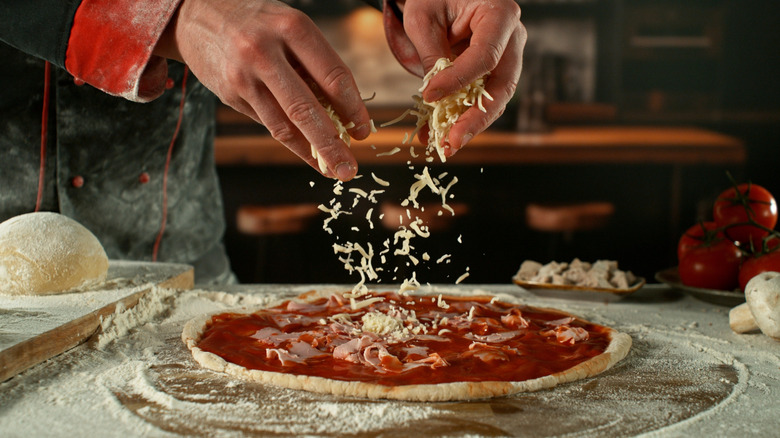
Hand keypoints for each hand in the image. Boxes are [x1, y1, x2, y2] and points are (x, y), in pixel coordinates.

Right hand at [155, 0, 369, 180]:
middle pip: (307, 109)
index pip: (333, 77)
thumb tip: (344, 115)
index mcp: (293, 28)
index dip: (353, 110)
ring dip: (312, 152)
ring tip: (332, 169)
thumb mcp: (291, 29)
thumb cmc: (260, 23)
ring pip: (285, 124)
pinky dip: (291, 143)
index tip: (364, 132)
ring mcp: (244, 75)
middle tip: (349, 169)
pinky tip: (308, 154)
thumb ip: (315, 67)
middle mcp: (265, 51)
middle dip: (332, 144)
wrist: (198, 14)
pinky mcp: (230, 93)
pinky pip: (268, 124)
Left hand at [397, 0, 526, 156]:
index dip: (458, 81)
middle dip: (476, 118)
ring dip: (471, 125)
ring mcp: (508, 56)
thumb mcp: (424, 18)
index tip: (429, 96)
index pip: (485, 56)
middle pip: (502, 86)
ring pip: (496, 99)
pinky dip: (462, 118)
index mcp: (500, 14)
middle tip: (452, 142)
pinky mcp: (495, 72)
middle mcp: (513, 37)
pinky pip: (483, 99)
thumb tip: (434, 98)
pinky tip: (441, 134)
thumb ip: (432, 55)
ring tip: (446, 145)